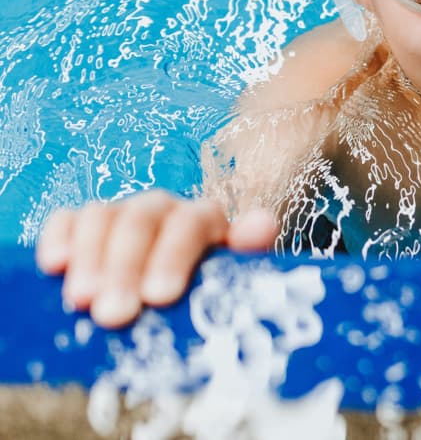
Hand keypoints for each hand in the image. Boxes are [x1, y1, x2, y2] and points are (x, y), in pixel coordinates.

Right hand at [35, 190, 276, 328]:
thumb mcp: (229, 277)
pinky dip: (60, 237)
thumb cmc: (202, 290)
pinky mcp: (84, 224)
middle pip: (142, 221)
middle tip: (114, 314)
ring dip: (91, 258)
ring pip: (103, 216)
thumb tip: (264, 226)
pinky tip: (55, 265)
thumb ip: (246, 253)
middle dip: (126, 268)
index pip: (192, 223)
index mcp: (203, 219)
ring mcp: (122, 213)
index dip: (174, 256)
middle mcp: (162, 209)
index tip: (160, 297)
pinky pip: (68, 219)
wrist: (170, 288)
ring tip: (82, 301)